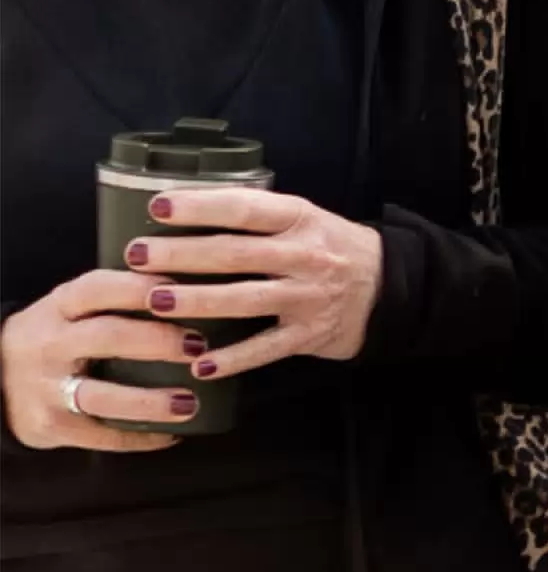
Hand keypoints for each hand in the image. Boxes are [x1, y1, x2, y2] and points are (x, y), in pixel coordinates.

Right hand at [2, 269, 201, 448]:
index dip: (141, 288)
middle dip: (158, 341)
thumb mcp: (72, 307)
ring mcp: (47, 388)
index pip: (99, 288)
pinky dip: (139, 438)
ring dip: (151, 401)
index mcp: (60, 306)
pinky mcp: (51, 427)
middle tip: (198, 346)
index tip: (183, 290)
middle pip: (108, 337)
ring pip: (102, 396)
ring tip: (191, 403)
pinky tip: (172, 435)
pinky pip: (99, 436)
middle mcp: (51, 345)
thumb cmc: (57, 335)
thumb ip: (117, 296)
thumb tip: (191, 284)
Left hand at [125, 188, 383, 378]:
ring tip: (155, 301)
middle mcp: (305, 255)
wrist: (386, 286)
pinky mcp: (309, 334)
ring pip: (246, 299)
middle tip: (137, 254)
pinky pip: (265, 349)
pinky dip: (233, 359)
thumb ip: (255, 218)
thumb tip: (182, 215)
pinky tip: (199, 366)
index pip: (246, 208)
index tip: (159, 206)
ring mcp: (308, 297)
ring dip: (199, 301)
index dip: (202, 206)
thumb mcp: (303, 219)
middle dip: (183, 253)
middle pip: (236, 254)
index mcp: (300, 219)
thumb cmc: (328, 247)